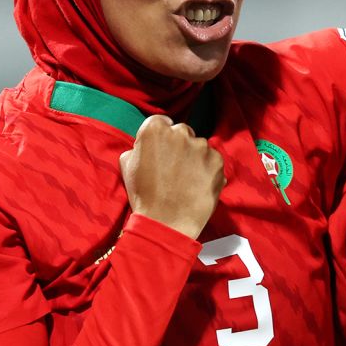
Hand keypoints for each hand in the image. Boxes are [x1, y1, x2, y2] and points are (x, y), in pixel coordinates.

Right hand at [120, 115, 224, 239]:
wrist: (167, 222)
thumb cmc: (144, 195)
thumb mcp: (127, 166)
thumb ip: (139, 147)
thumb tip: (147, 145)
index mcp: (154, 130)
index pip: (160, 123)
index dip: (160, 137)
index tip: (162, 150)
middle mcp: (180, 132)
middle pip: (181, 132)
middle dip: (179, 145)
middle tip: (174, 167)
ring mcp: (201, 146)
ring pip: (199, 146)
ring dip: (194, 157)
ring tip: (187, 179)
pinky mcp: (217, 160)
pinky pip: (213, 160)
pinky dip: (208, 169)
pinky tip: (199, 184)